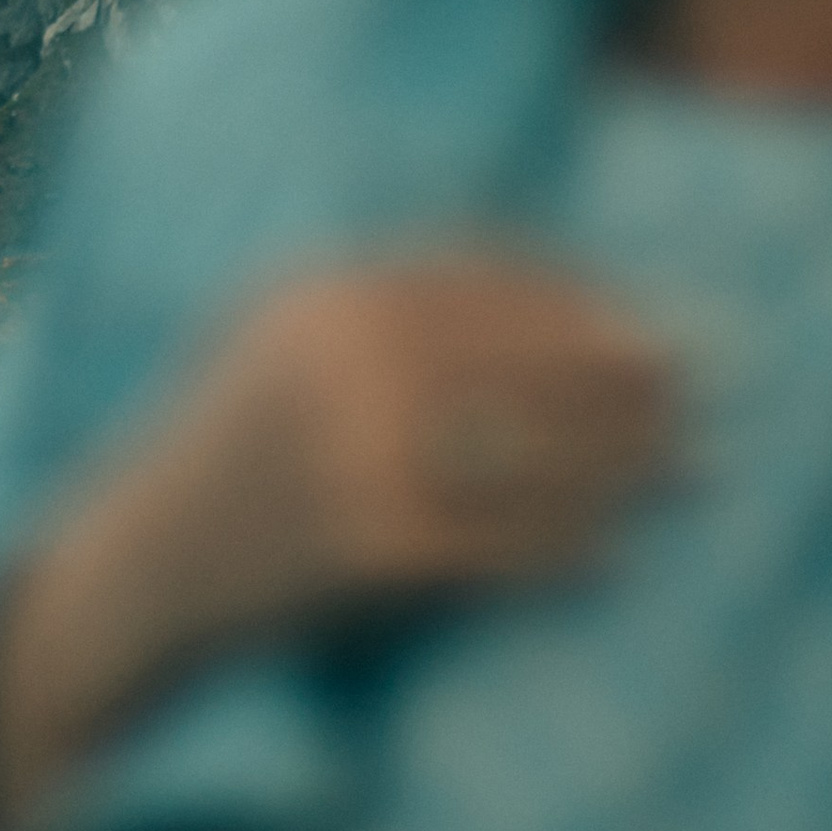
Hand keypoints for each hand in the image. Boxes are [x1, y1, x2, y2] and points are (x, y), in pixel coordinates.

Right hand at [0, 257, 676, 827]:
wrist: (146, 558)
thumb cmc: (236, 437)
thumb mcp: (284, 329)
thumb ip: (387, 295)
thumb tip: (554, 291)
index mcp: (319, 291)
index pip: (483, 272)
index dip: (574, 294)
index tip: (636, 321)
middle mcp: (339, 360)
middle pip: (526, 358)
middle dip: (623, 380)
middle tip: (685, 396)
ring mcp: (355, 455)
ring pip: (534, 454)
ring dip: (621, 467)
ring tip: (672, 473)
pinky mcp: (371, 548)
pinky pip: (508, 547)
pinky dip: (571, 550)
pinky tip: (604, 552)